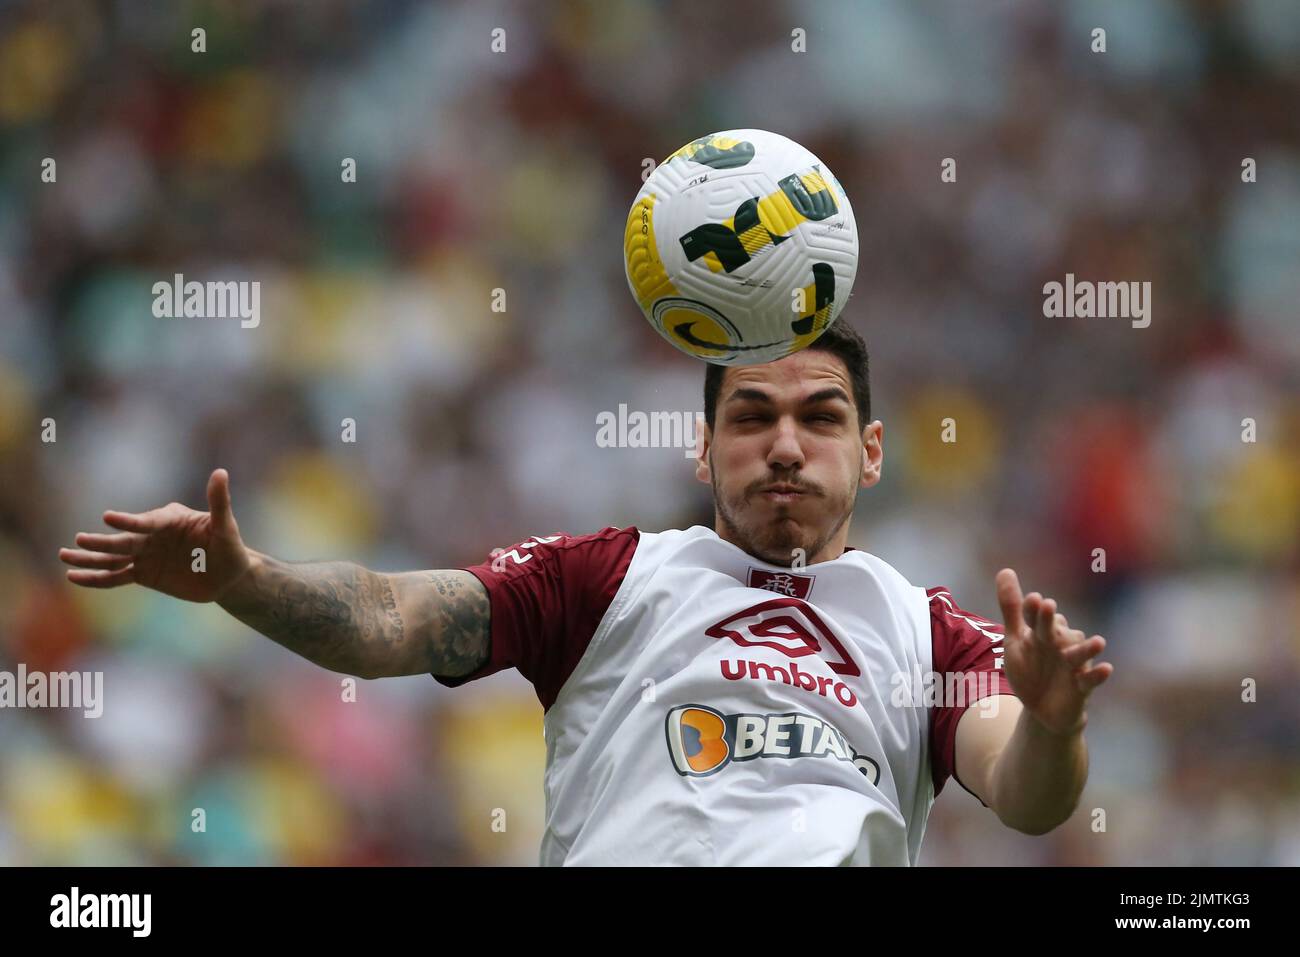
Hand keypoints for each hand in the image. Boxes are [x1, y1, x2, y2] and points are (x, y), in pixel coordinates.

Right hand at [60, 468, 251, 602]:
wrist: (228, 576)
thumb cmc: (230, 547)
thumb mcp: (226, 527)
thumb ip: (219, 503)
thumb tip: (220, 472)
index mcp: (170, 519)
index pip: (147, 521)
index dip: (129, 521)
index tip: (109, 518)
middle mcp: (152, 536)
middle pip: (124, 540)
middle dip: (101, 542)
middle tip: (80, 539)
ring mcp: (145, 555)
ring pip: (113, 557)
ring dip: (89, 558)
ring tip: (64, 556)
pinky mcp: (143, 574)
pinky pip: (115, 577)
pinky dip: (96, 579)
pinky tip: (74, 577)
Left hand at [995, 568, 1112, 736]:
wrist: (1041, 708)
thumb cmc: (1030, 668)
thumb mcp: (1015, 639)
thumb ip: (1012, 608)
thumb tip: (1005, 570)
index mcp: (1042, 633)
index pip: (1036, 617)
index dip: (1033, 610)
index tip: (1032, 599)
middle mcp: (1060, 644)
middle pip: (1057, 630)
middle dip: (1051, 621)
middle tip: (1047, 606)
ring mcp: (1072, 665)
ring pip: (1080, 653)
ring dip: (1086, 648)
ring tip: (1098, 642)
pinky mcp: (1081, 687)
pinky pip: (1091, 680)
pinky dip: (1097, 675)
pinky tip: (1106, 669)